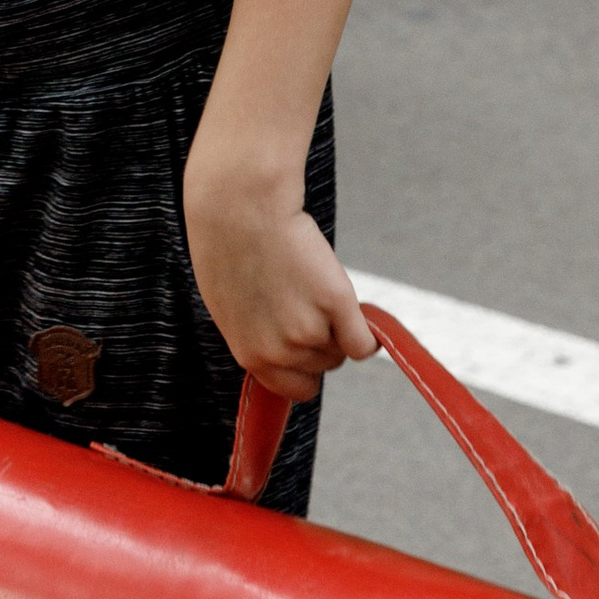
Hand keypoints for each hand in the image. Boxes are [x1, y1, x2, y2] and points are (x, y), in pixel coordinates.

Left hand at [182, 147, 378, 406]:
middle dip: (321, 343)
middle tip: (305, 303)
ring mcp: (308, 330)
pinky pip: (364, 342)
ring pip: (342, 350)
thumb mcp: (231, 306)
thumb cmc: (230, 248)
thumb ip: (258, 336)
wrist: (241, 208)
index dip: (303, 368)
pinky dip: (367, 332)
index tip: (304, 347)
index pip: (294, 390)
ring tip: (311, 286)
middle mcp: (279, 352)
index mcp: (250, 355)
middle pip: (322, 367)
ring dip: (338, 327)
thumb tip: (285, 351)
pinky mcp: (336, 303)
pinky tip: (348, 304)